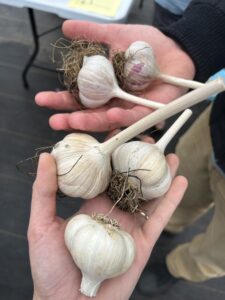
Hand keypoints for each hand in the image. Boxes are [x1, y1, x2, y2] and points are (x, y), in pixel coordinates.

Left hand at [28, 153, 186, 299]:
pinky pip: (161, 217)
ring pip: (149, 195)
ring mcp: (130, 225)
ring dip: (161, 175)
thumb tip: (46, 158)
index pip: (105, 173)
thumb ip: (44, 192)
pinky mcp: (144, 241)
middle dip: (140, 160)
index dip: (113, 154)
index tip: (119, 134)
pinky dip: (172, 199)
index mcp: (92, 204)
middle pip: (131, 180)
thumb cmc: (50, 267)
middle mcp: (113, 211)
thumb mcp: (40, 225)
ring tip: (170, 154)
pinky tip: (180, 180)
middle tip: (150, 139)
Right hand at [35, 21, 194, 131]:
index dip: (62, 99)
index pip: (80, 97)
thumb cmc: (148, 45)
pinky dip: (123, 118)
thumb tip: (65, 28)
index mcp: (106, 88)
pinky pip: (135, 118)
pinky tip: (111, 116)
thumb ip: (93, 34)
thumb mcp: (116, 36)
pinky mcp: (151, 112)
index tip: (43, 100)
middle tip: (53, 121)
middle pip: (91, 114)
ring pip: (110, 119)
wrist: (177, 47)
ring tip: (73, 121)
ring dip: (91, 122)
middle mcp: (116, 102)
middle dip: (71, 118)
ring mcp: (132, 109)